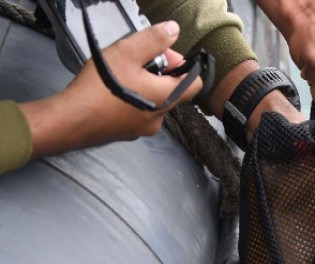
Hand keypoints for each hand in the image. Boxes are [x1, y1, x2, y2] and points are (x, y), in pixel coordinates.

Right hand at [21, 22, 201, 159]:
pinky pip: (135, 113)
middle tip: (135, 61)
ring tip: (119, 75)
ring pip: (151, 101)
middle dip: (157, 73)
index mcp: (166, 98)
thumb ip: (153, 40)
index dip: (182, 66)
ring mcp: (143, 128)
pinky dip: (129, 100)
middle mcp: (160, 117)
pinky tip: (110, 92)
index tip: (163, 55)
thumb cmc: (100, 87)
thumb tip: (173, 31)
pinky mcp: (127, 133)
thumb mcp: (127, 53)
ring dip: (141, 86)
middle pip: (170, 90)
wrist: (71, 120)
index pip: (194, 84)